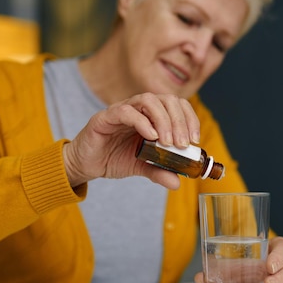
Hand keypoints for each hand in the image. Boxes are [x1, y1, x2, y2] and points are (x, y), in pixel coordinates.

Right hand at [63, 93, 199, 188]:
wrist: (87, 164)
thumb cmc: (114, 158)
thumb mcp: (142, 167)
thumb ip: (160, 171)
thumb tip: (178, 183)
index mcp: (151, 116)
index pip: (176, 106)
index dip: (189, 119)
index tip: (194, 140)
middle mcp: (138, 108)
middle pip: (166, 100)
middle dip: (179, 120)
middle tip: (183, 143)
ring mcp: (122, 110)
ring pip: (148, 100)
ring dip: (163, 120)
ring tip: (168, 142)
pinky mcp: (105, 118)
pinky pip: (125, 112)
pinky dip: (141, 122)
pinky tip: (150, 137)